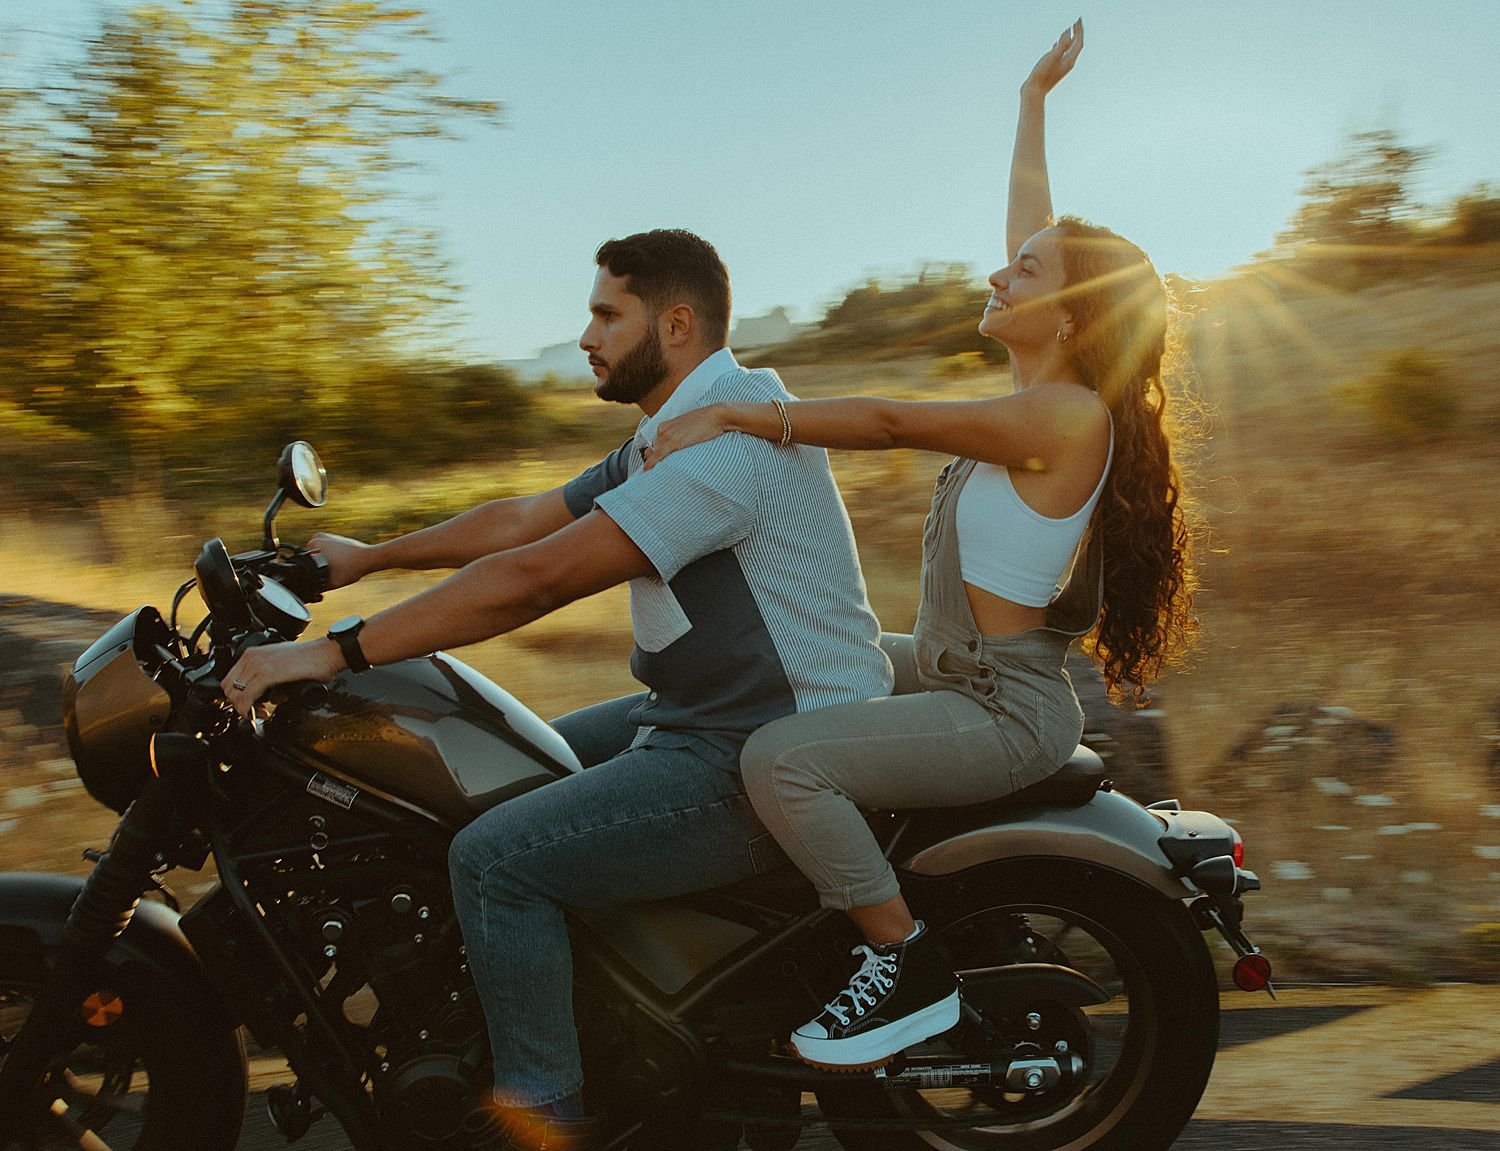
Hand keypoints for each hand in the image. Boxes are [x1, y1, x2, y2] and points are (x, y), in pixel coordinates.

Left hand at [221, 638, 343, 719]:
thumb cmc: (312, 660)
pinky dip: (248, 710)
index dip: (237, 697)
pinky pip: (246, 698)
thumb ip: (272, 680)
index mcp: (253, 653)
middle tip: (256, 712)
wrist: (327, 653)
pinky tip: (260, 714)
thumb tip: (269, 698)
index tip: (251, 706)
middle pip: (229, 688)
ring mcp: (258, 665)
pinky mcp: (266, 674)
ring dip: (244, 710)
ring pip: (235, 695)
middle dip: (239, 705)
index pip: (230, 680)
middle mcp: (252, 657)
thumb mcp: (283, 666)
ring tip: (260, 714)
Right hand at [306, 532, 371, 590]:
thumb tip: (309, 593)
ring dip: (326, 563)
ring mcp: (328, 536)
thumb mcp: (331, 583)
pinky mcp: (338, 538)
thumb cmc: (351, 568)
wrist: (369, 558)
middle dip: (318, 567)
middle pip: (311, 559)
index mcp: (313, 544)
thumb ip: (317, 588)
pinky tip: (341, 564)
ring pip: (321, 556)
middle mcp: (319, 537)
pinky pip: (330, 552)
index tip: (321, 576)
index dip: (310, 573)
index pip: (303, 562)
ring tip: (338, 568)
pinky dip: (333, 559)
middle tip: (331, 573)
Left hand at [642, 405, 730, 468]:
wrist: (716, 416)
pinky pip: (658, 455)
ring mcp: (668, 435)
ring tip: (655, 472)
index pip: (653, 444)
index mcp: (665, 426)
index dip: (653, 454)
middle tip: (655, 469)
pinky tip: (647, 469)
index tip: (654, 462)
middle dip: (653, 459)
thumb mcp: (687, 428)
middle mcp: (664, 430)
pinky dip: (651, 463)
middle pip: (652, 449)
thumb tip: (677, 448)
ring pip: (653, 453)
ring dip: (654, 463)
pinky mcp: (674, 442)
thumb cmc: (706, 422)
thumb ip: (679, 436)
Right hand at [1021, 19, 1082, 99]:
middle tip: (1076, 22)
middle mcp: (1067, 64)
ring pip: (1068, 50)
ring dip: (1069, 39)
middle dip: (1076, 33)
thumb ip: (1061, 45)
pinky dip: (1060, 46)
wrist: (1033, 92)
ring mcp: (1060, 67)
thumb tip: (1068, 33)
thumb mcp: (1052, 58)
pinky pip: (1059, 54)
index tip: (1077, 20)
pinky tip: (1055, 43)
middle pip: (1075, 45)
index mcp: (1069, 61)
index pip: (1078, 43)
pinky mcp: (1053, 68)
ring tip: (1068, 29)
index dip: (1079, 31)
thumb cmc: (1042, 76)